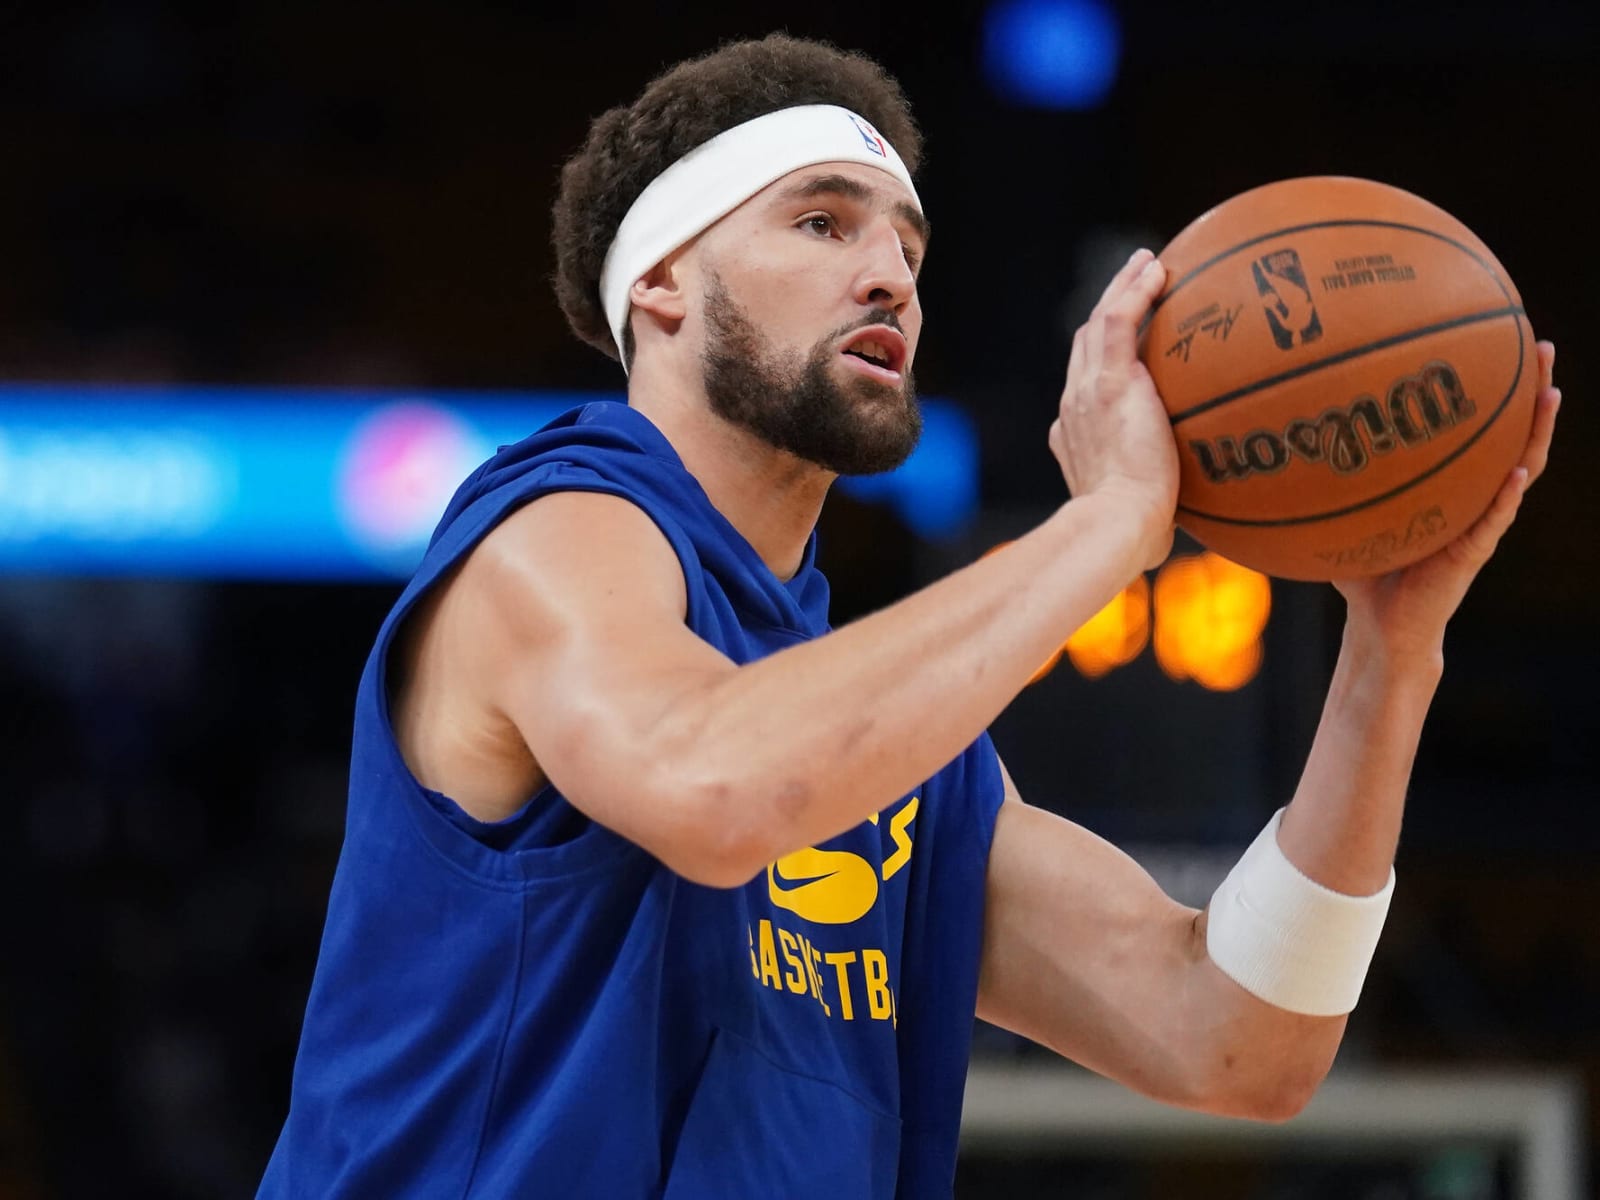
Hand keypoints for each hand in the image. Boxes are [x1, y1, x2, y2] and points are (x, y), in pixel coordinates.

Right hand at [1051, 248, 1179, 568]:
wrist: (1117, 526)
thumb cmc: (1135, 538)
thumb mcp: (1144, 520)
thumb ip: (1157, 510)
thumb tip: (1179, 533)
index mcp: (1075, 435)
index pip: (1085, 385)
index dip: (1101, 359)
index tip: (1127, 346)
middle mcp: (1074, 406)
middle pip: (1086, 344)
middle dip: (1108, 309)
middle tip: (1136, 284)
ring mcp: (1086, 391)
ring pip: (1097, 324)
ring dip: (1121, 289)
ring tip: (1146, 265)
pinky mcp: (1107, 383)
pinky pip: (1116, 321)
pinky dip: (1133, 292)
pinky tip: (1157, 272)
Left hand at [1333, 340, 1560, 659]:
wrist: (1380, 626)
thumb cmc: (1362, 569)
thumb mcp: (1340, 512)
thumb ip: (1318, 479)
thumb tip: (1270, 440)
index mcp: (1449, 483)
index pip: (1477, 425)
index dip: (1492, 386)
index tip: (1499, 337)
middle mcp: (1472, 496)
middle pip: (1512, 432)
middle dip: (1531, 388)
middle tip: (1541, 344)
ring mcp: (1479, 522)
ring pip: (1522, 467)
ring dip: (1538, 431)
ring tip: (1550, 392)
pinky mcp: (1473, 553)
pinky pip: (1496, 518)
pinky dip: (1508, 494)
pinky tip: (1520, 469)